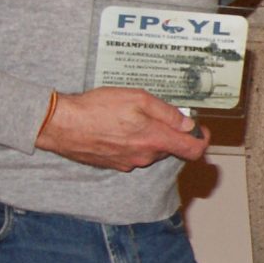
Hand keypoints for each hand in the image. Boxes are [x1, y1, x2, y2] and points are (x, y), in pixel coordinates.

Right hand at [35, 87, 208, 171]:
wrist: (61, 125)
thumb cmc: (97, 108)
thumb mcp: (137, 99)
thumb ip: (167, 113)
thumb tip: (188, 124)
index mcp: (155, 140)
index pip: (193, 150)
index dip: (202, 140)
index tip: (200, 129)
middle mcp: (144, 156)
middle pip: (171, 148)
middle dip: (170, 132)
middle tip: (158, 114)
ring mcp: (129, 163)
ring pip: (151, 150)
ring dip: (150, 136)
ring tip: (132, 117)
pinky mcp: (114, 164)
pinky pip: (133, 154)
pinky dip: (133, 142)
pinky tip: (119, 128)